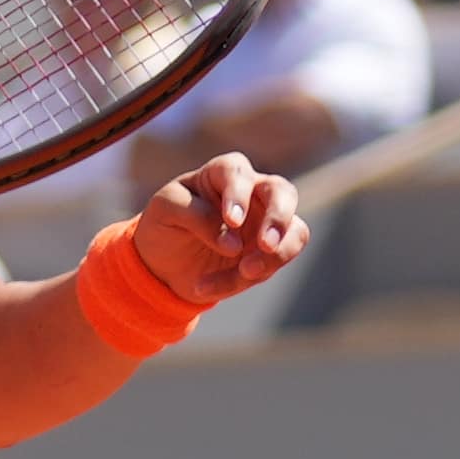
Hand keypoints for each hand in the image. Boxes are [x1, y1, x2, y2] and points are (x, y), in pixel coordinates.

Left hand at [129, 155, 306, 309]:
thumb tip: (235, 244)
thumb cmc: (165, 224)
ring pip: (295, 230)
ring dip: (274, 256)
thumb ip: (196, 216)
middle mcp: (252, 191)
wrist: (164, 262)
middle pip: (282, 191)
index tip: (231, 221)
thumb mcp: (166, 212)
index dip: (238, 195)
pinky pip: (277, 262)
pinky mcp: (270, 252)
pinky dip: (255, 276)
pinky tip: (216, 285)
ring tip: (244, 272)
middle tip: (266, 245)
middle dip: (278, 217)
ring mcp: (266, 222)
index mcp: (222, 173)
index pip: (237, 173)